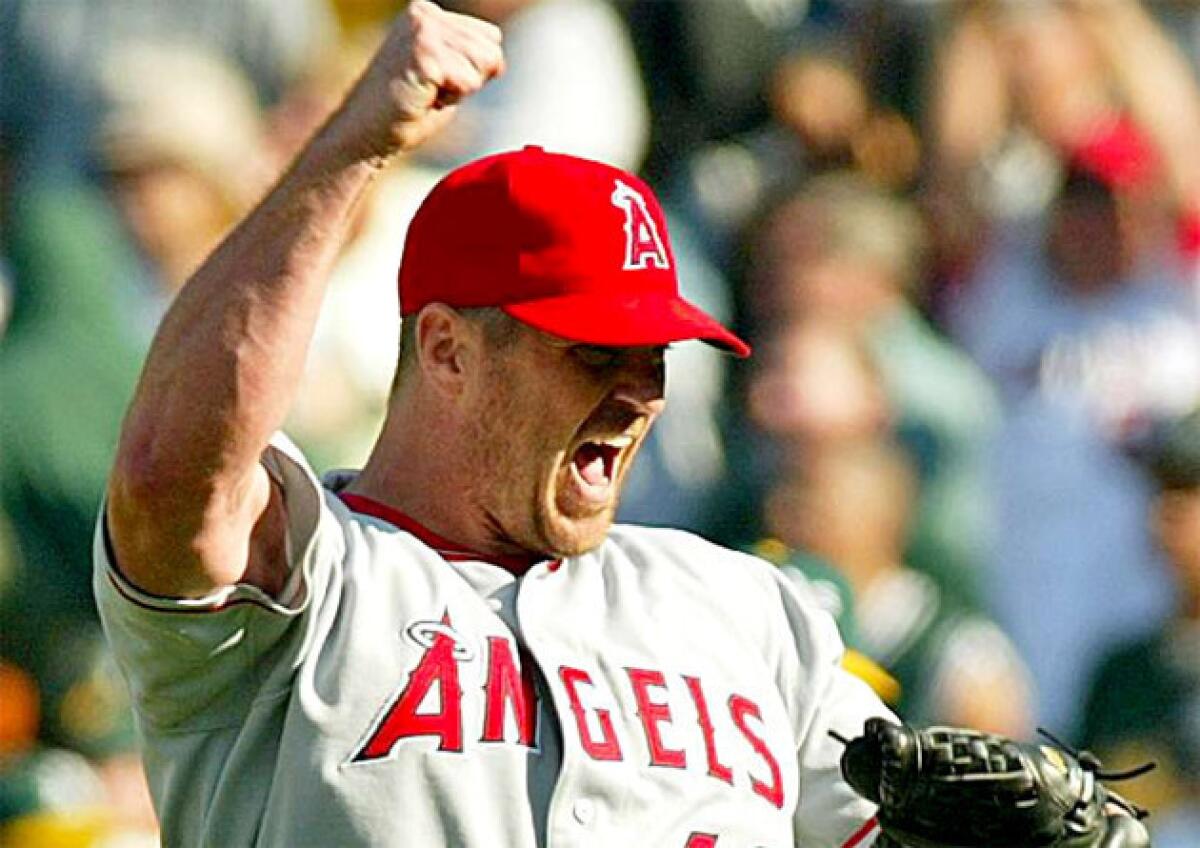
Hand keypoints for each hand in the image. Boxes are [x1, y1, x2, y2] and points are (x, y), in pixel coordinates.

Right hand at [339, 0, 504, 157]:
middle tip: (429, 90)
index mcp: (428, 12)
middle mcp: (425, 13)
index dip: (473, 70)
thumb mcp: (442, 73)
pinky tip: (421, 98)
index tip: (436, 82)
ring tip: (425, 92)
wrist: (365, 134)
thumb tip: (499, 60)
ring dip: (459, 90)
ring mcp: (423, 29)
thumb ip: (467, 58)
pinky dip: (450, 99)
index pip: (491, 37)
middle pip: (492, 51)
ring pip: (484, 63)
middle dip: (469, 80)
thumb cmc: (405, 110)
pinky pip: (469, 80)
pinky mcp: (424, 52)